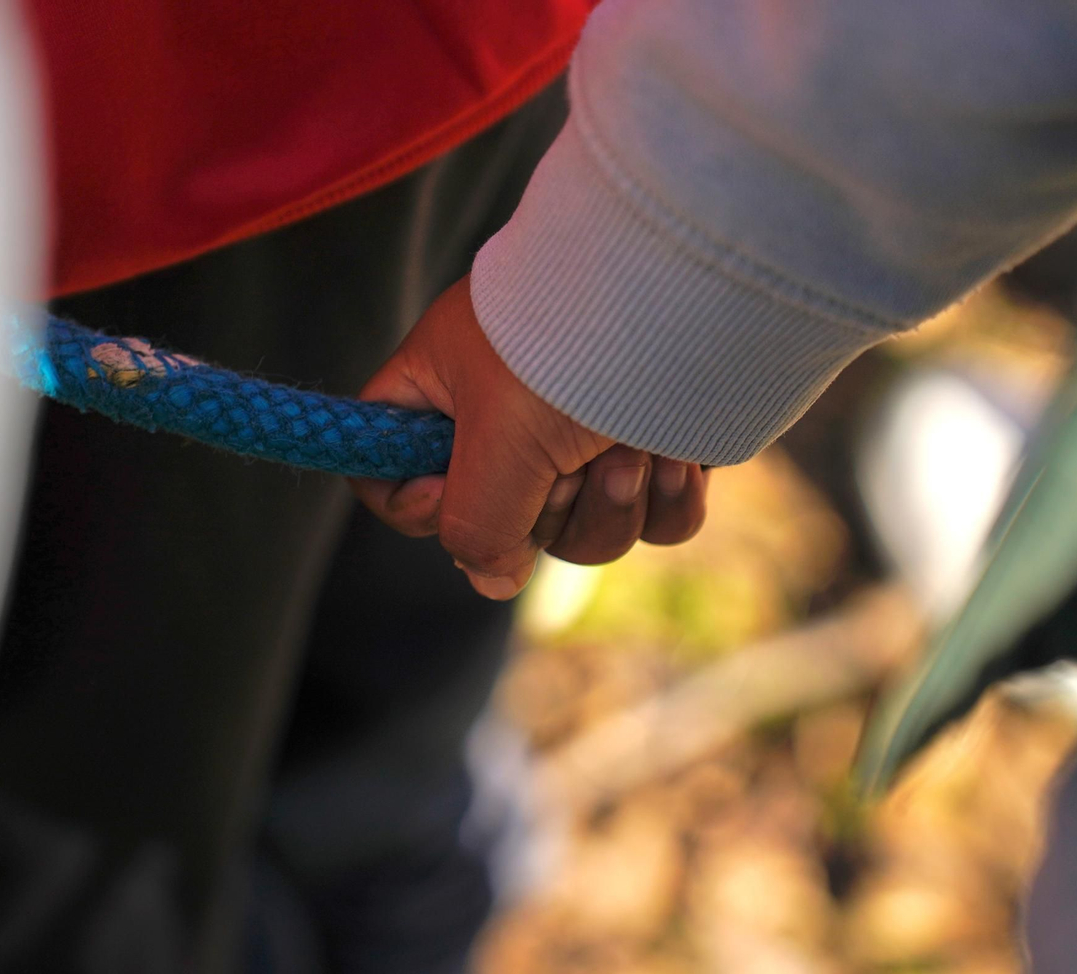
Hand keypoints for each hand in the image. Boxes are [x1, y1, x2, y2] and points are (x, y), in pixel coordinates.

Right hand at [350, 277, 708, 598]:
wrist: (689, 289)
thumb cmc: (567, 343)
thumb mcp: (499, 440)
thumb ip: (475, 524)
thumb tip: (491, 580)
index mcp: (442, 390)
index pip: (387, 470)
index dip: (412, 504)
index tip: (445, 493)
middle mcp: (507, 417)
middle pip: (501, 523)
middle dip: (544, 506)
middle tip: (564, 456)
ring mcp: (583, 436)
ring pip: (580, 533)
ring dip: (608, 505)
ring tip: (631, 448)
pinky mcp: (652, 447)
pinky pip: (650, 521)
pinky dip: (663, 499)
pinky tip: (672, 455)